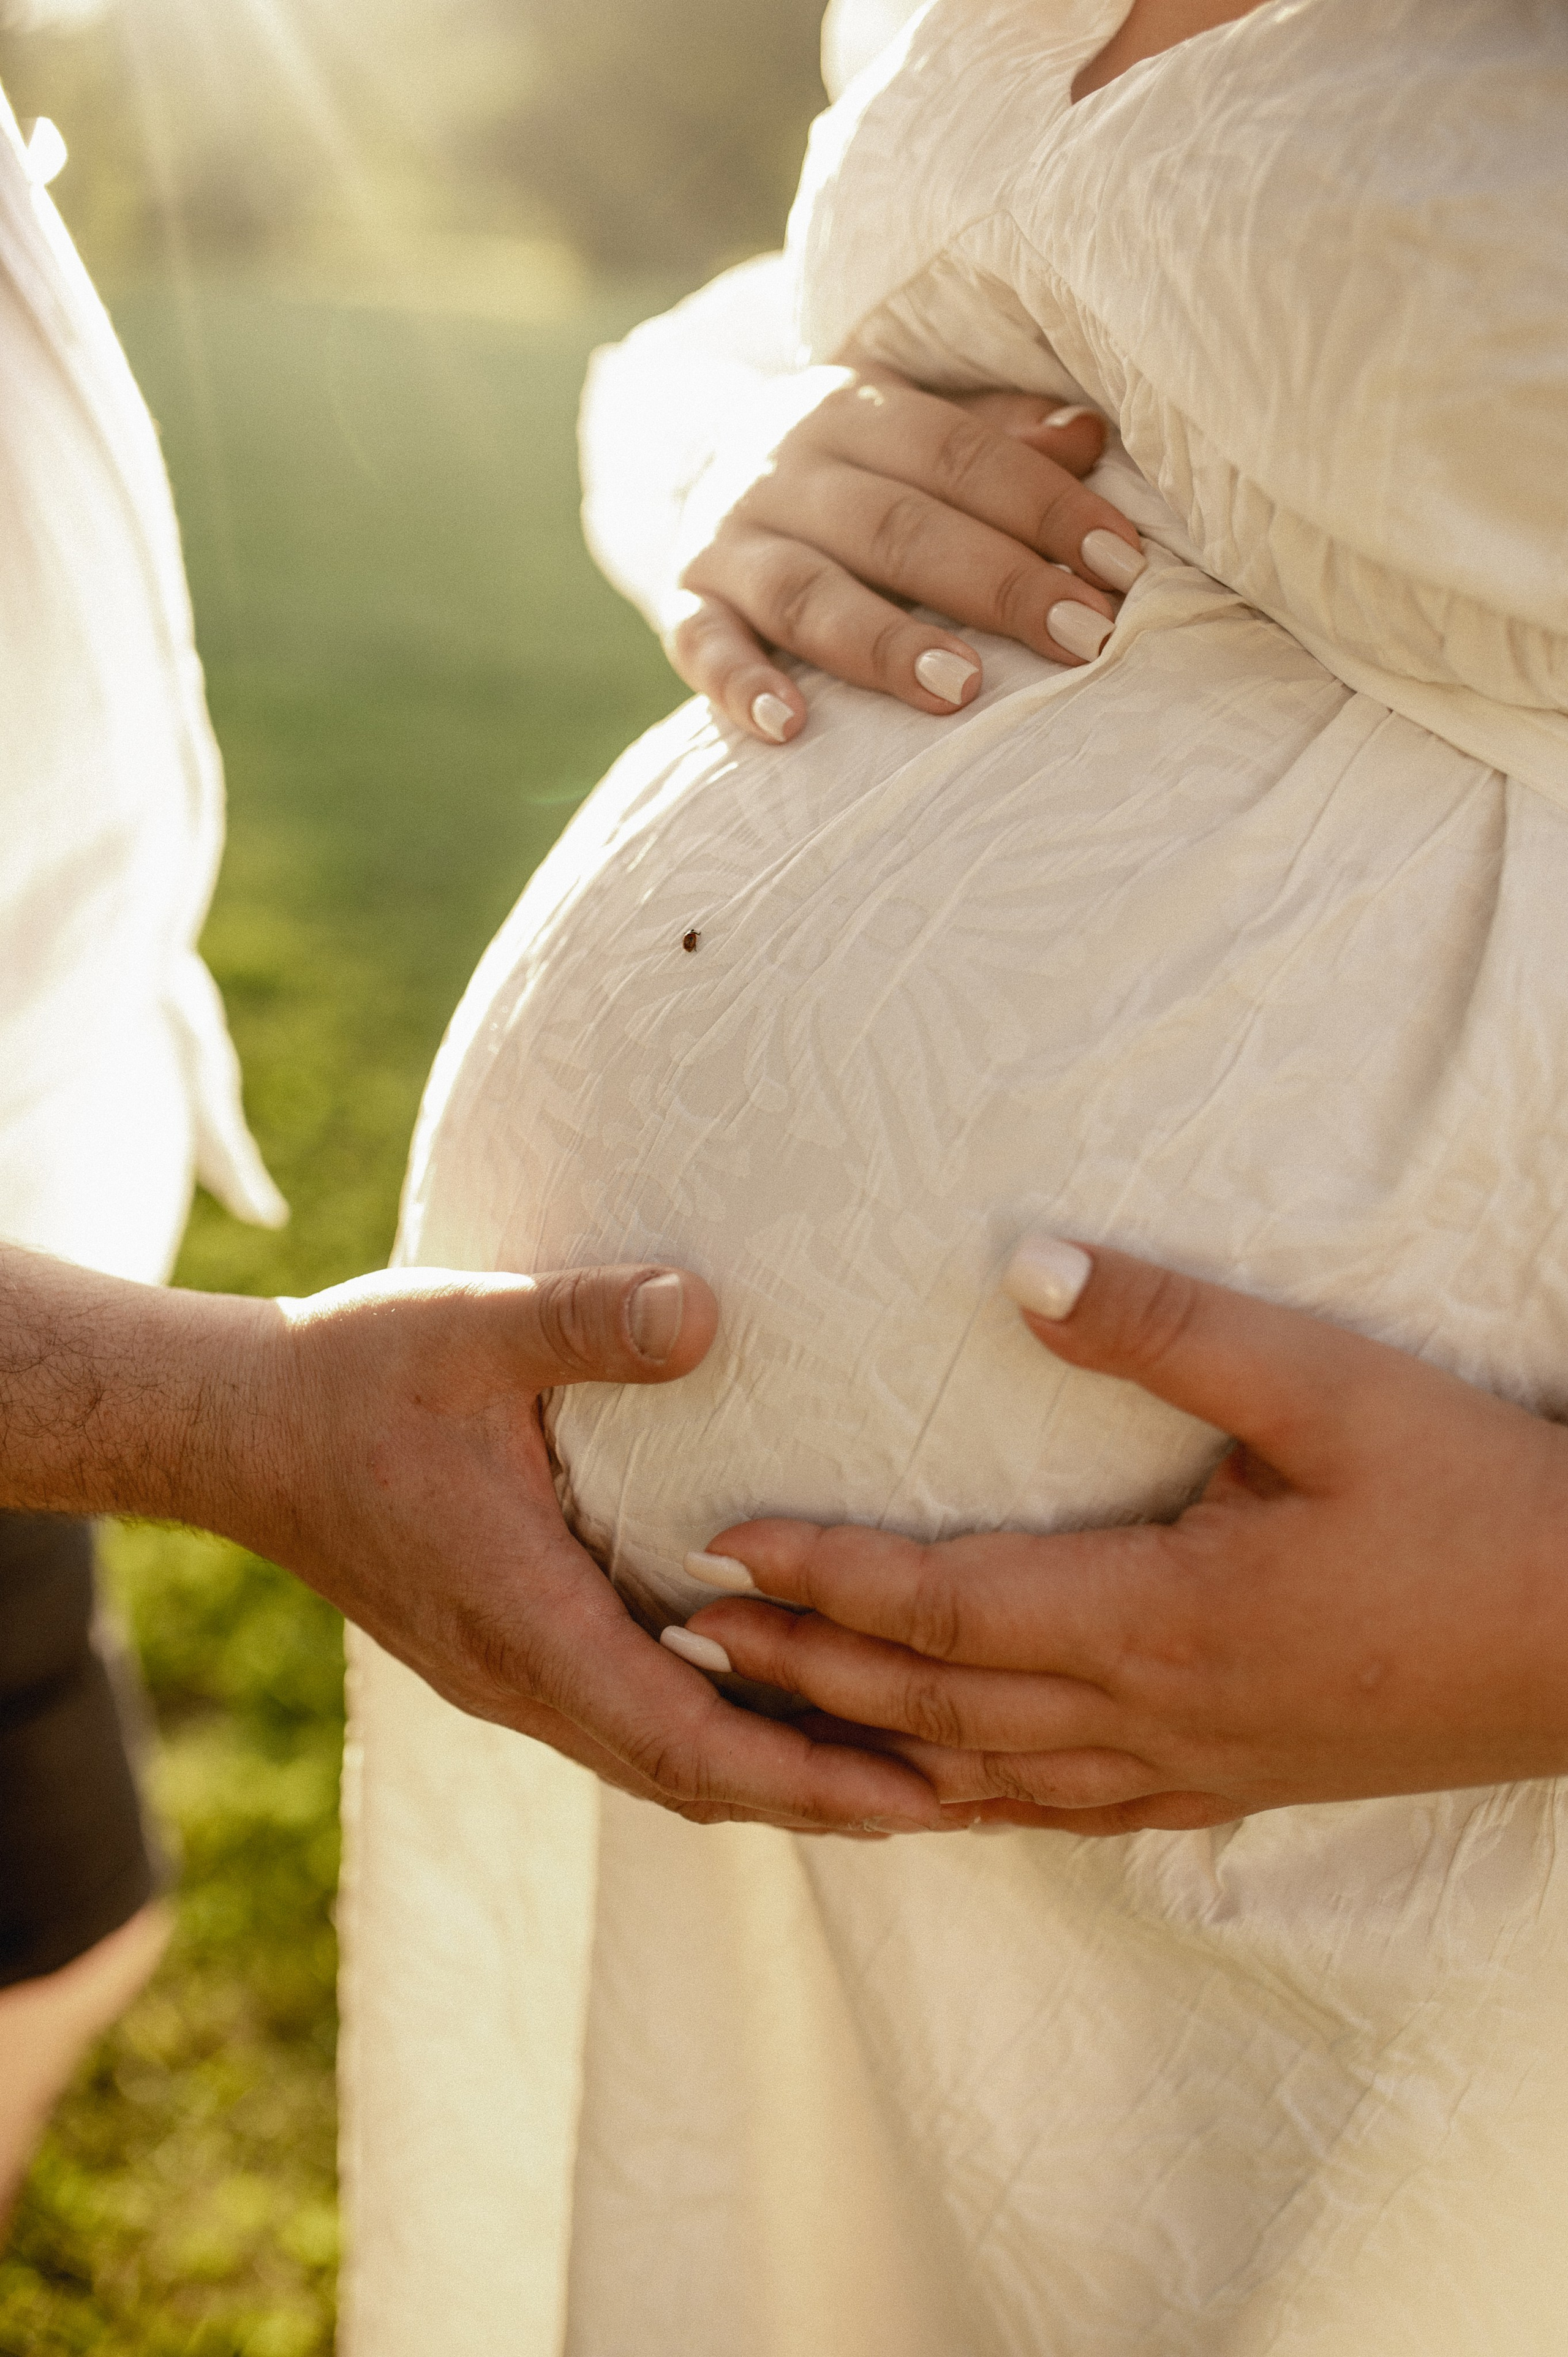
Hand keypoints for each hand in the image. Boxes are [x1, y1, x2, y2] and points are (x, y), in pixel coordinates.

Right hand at [0, 1246, 943, 1835]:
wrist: (242, 1431)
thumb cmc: (355, 1375)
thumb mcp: (467, 1326)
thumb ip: (583, 1318)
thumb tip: (704, 1310)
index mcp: (524, 1616)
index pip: (686, 1736)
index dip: (808, 1775)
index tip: (918, 1797)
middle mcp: (522, 1674)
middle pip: (695, 1775)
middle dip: (825, 1799)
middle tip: (963, 1799)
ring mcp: (512, 1675)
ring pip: (665, 1762)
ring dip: (779, 1777)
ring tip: (901, 1777)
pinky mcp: (509, 1654)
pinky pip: (635, 1724)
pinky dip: (722, 1738)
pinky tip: (785, 1709)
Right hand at [666, 365, 1145, 744]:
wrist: (705, 468)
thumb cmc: (852, 468)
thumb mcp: (915, 430)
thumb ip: (996, 438)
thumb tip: (1087, 437)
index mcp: (854, 408)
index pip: (959, 453)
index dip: (1043, 507)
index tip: (1120, 567)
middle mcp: (784, 468)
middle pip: (895, 526)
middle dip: (995, 584)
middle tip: (1080, 638)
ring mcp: (728, 541)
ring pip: (808, 592)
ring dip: (885, 644)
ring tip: (961, 690)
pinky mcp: (686, 606)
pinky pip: (706, 649)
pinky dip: (743, 688)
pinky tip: (790, 727)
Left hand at [682, 1242, 1567, 1832]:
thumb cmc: (1475, 1504)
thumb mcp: (1330, 1387)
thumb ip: (1170, 1326)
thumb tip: (1026, 1264)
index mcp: (1152, 1617)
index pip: (936, 1605)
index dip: (819, 1576)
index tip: (718, 1543)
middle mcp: (1147, 1714)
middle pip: (927, 1704)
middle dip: (798, 1668)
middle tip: (684, 1635)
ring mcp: (1187, 1767)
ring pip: (980, 1777)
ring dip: (861, 1744)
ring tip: (765, 1717)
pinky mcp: (1231, 1784)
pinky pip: (1065, 1812)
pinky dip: (971, 1801)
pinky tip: (936, 1791)